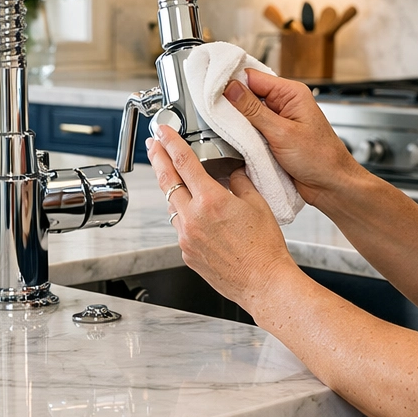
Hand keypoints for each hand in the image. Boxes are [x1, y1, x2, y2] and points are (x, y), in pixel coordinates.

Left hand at [146, 124, 297, 312]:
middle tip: (153, 145)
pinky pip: (181, 227)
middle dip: (157, 159)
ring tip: (176, 178)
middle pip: (167, 181)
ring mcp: (187, 238)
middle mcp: (193, 218)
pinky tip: (198, 215)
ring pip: (173, 205)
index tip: (162, 132)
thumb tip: (232, 174)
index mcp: (210, 201)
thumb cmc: (264, 249)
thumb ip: (239, 182)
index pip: (183, 162)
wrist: (264, 283)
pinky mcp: (187, 253)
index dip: (170, 143)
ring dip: (172, 189)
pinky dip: (185, 216)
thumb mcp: (257, 204)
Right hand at [224, 68, 364, 203]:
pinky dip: (243, 137)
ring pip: (247, 115)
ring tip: (227, 132)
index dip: (231, 83)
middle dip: (232, 106)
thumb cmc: (321, 158)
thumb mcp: (282, 132)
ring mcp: (277, 122)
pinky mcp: (273, 138)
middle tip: (215, 115)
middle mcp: (284, 104)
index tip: (212, 91)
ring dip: (237, 124)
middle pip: (247, 95)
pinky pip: (251, 132)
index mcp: (291, 93)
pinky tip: (236, 142)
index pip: (253, 77)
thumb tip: (231, 89)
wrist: (331, 186)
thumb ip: (253, 110)